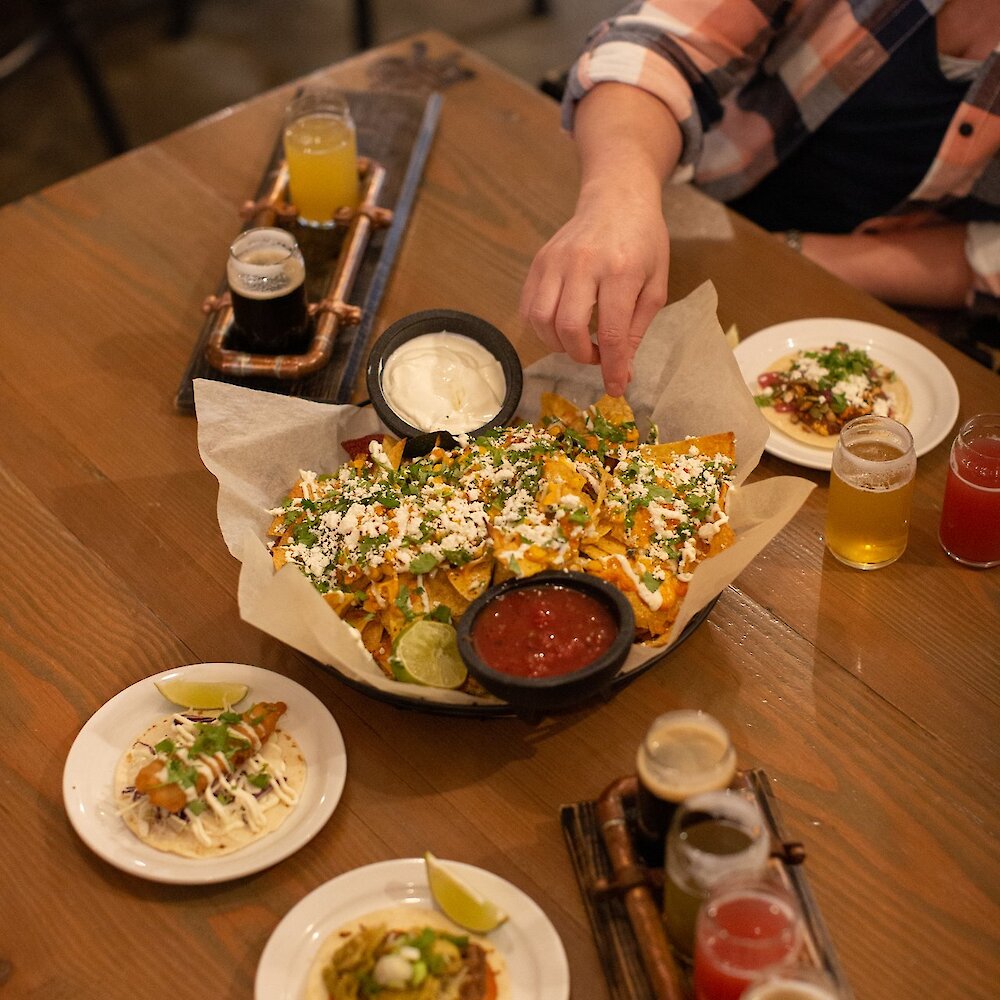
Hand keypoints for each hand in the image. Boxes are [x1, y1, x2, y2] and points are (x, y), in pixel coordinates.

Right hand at [520, 183, 668, 396]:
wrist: (616, 198)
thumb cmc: (643, 242)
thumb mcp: (655, 286)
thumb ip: (637, 330)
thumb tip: (622, 371)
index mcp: (621, 270)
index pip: (612, 332)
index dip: (612, 368)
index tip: (615, 388)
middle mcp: (583, 263)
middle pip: (568, 327)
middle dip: (581, 355)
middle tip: (596, 355)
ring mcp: (555, 260)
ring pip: (542, 320)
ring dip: (559, 344)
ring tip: (579, 340)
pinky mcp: (539, 262)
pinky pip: (529, 307)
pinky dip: (542, 328)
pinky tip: (561, 325)